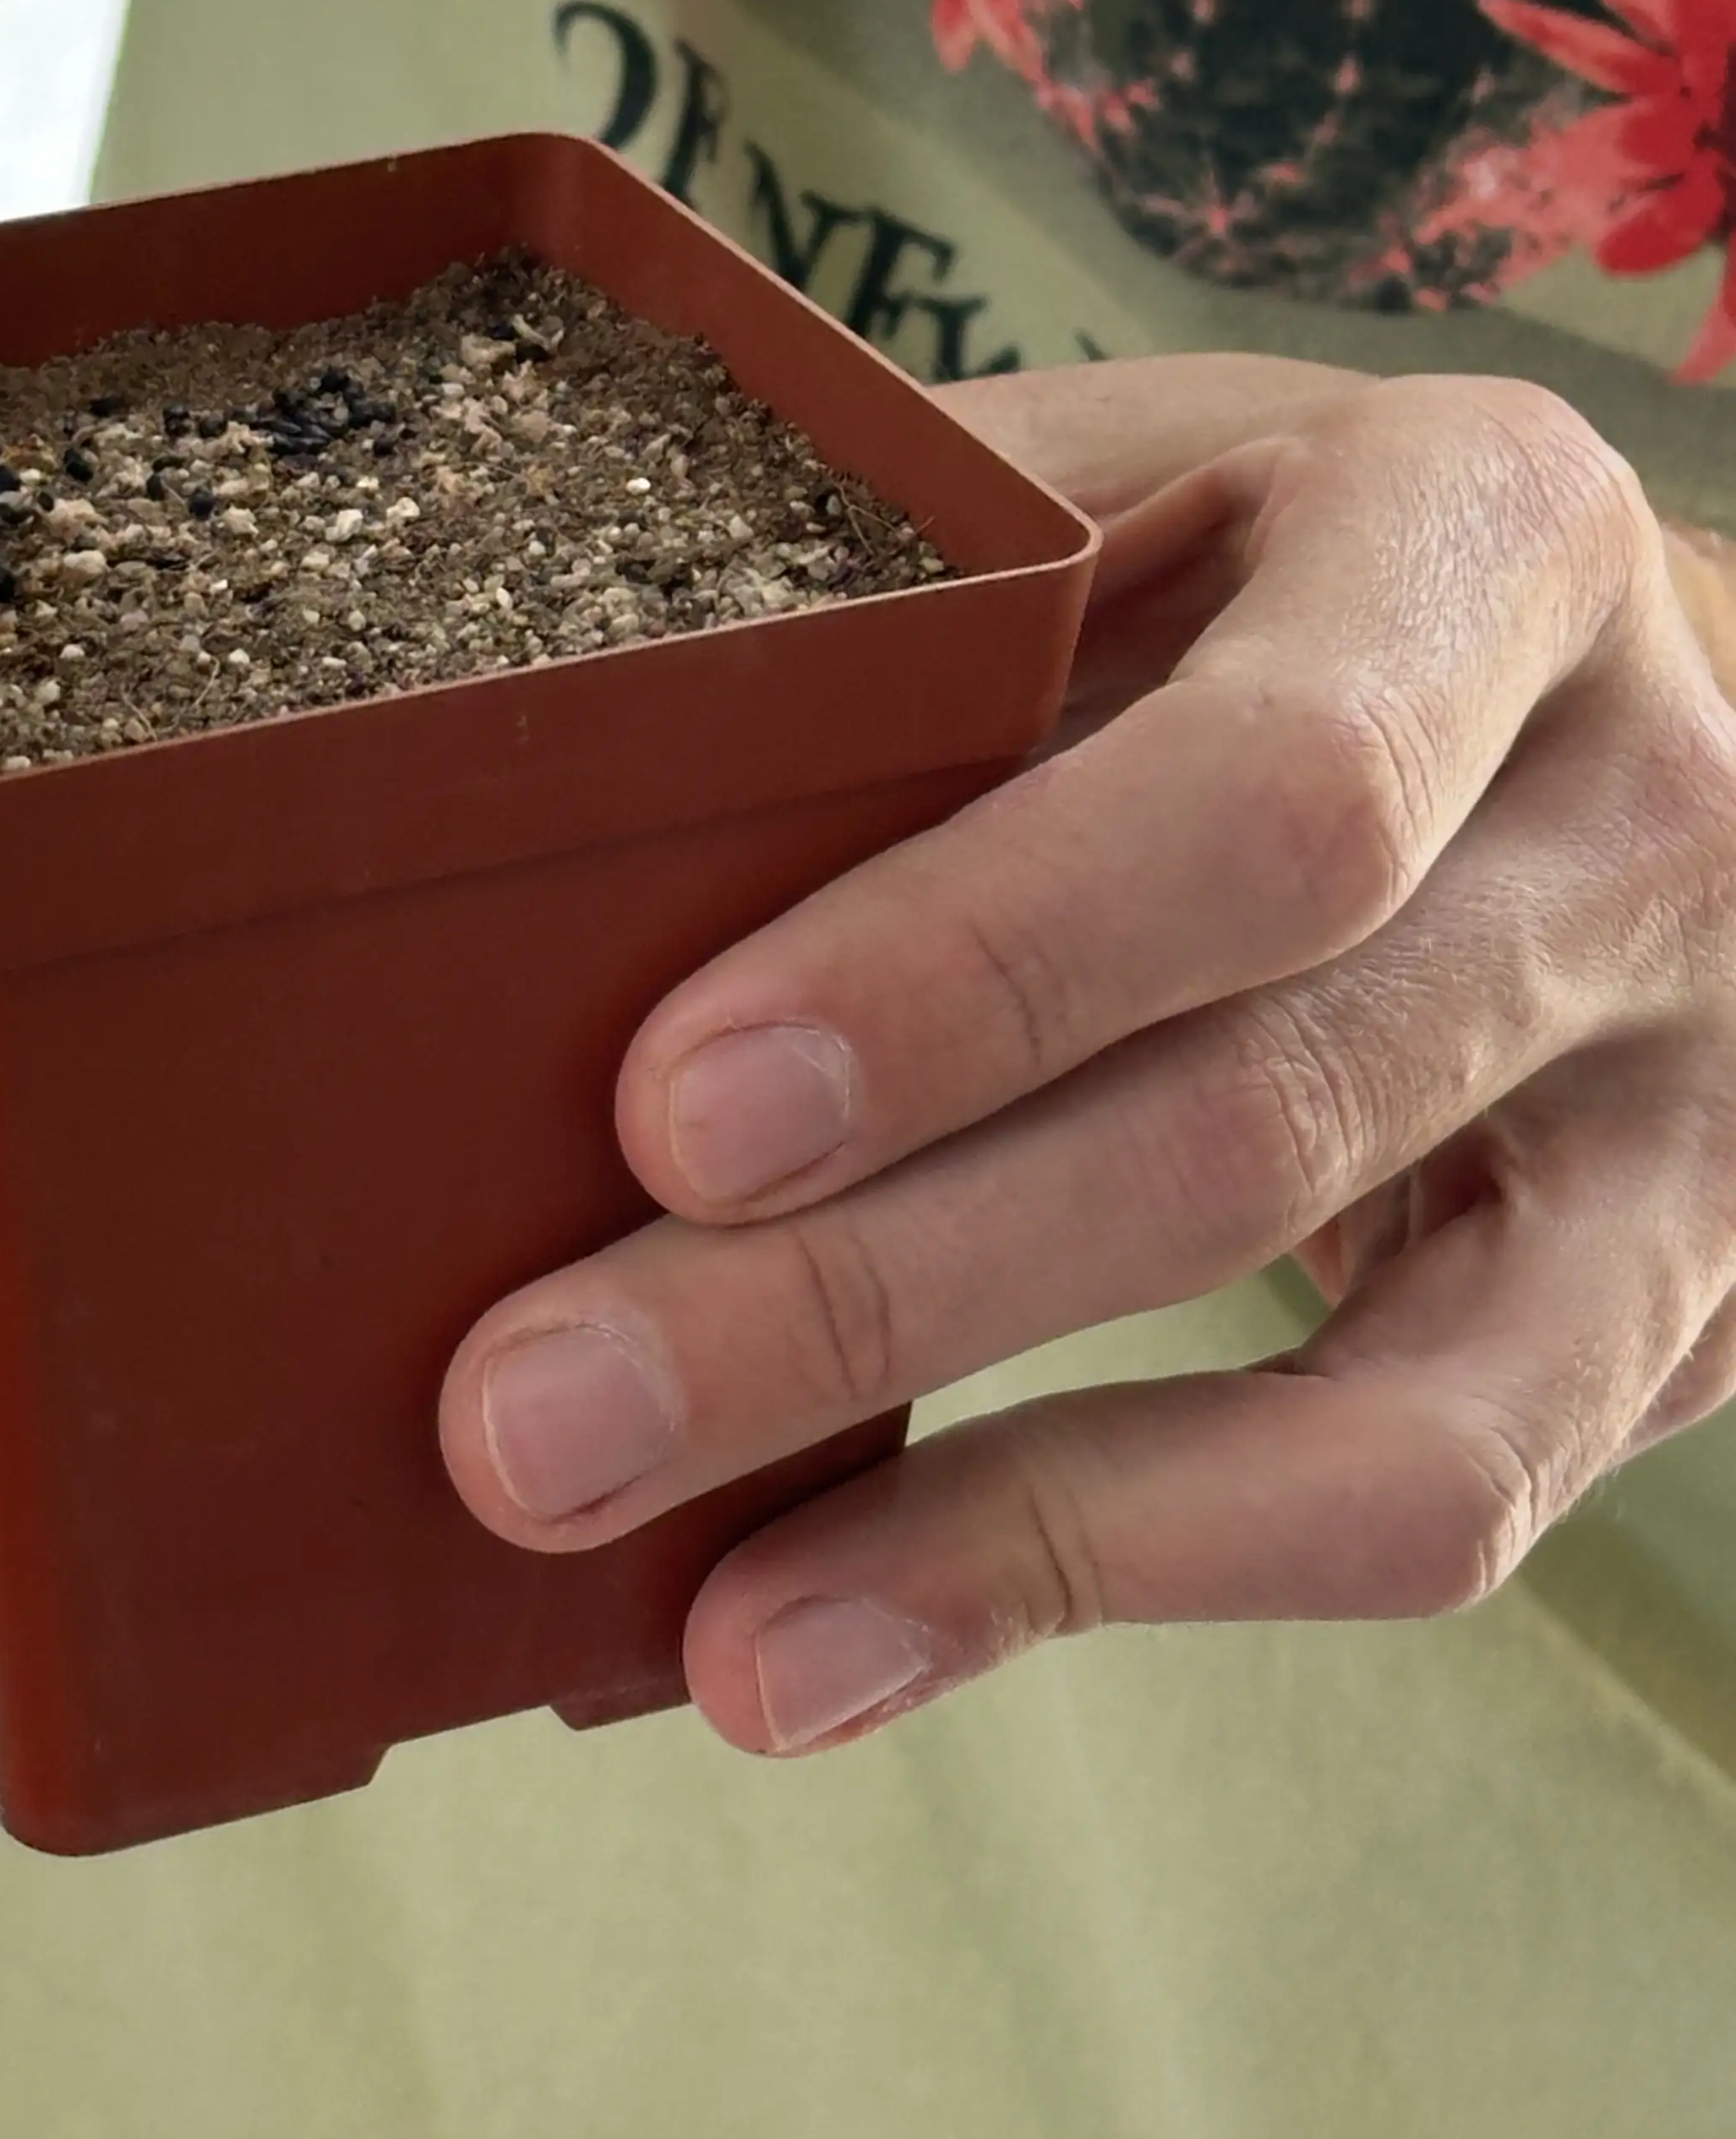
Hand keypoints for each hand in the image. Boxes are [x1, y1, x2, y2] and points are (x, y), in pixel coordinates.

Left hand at [439, 358, 1735, 1757]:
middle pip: (1263, 1103)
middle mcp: (1638, 820)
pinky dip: (1098, 1591)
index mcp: (1485, 539)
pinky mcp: (1670, 1322)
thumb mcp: (1139, 496)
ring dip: (984, 1521)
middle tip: (527, 1418)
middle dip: (868, 1289)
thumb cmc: (1280, 582)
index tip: (672, 1114)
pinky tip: (828, 1642)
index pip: (1273, 793)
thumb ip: (912, 607)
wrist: (1622, 722)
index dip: (977, 967)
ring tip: (682, 1621)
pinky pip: (1415, 1506)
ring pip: (1369, 1384)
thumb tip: (520, 764)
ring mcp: (1690, 1100)